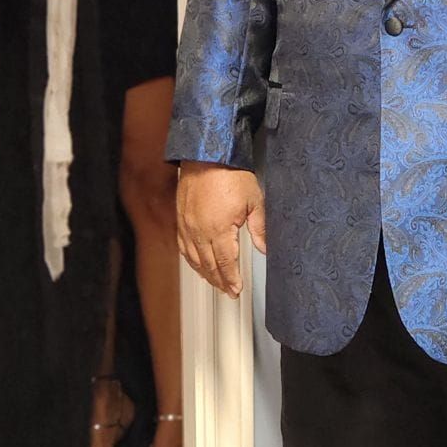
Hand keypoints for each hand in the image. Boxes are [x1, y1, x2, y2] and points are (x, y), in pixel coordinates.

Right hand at [176, 162, 265, 297]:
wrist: (207, 155)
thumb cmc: (230, 174)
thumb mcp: (254, 201)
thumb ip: (259, 228)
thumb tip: (265, 247)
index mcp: (219, 228)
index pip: (225, 262)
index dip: (231, 279)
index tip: (236, 289)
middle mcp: (200, 230)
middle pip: (209, 265)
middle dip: (219, 281)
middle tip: (228, 291)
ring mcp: (188, 225)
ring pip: (194, 258)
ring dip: (205, 273)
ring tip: (215, 282)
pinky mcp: (181, 219)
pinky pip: (183, 246)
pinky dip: (191, 259)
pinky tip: (197, 264)